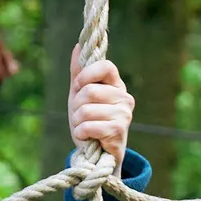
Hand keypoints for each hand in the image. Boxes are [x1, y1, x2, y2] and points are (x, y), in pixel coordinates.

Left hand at [67, 47, 132, 168]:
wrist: (99, 154)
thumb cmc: (91, 121)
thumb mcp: (80, 96)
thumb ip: (79, 73)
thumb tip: (77, 46)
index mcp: (116, 84)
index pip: (105, 66)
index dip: (86, 75)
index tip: (78, 86)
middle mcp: (124, 97)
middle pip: (88, 91)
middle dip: (76, 106)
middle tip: (80, 116)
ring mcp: (124, 114)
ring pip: (85, 110)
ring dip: (77, 122)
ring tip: (85, 127)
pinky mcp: (118, 130)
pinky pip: (88, 126)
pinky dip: (81, 133)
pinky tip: (88, 137)